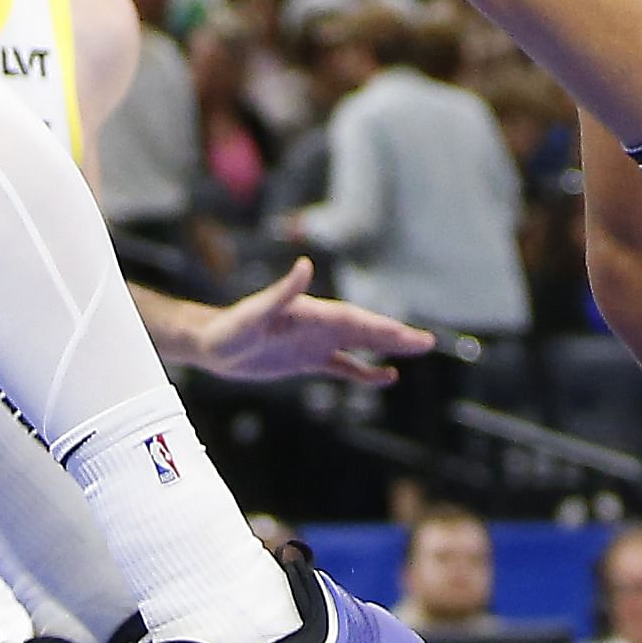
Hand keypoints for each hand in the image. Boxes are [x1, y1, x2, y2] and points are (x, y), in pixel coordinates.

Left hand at [182, 257, 436, 383]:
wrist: (214, 344)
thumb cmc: (232, 327)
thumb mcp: (256, 312)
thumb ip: (283, 290)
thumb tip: (306, 265)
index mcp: (312, 312)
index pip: (354, 319)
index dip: (380, 327)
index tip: (405, 334)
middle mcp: (319, 324)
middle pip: (365, 330)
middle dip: (395, 336)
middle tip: (427, 342)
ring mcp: (316, 342)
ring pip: (360, 345)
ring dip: (388, 348)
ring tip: (418, 349)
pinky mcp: (308, 360)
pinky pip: (344, 366)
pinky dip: (365, 371)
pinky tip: (386, 376)